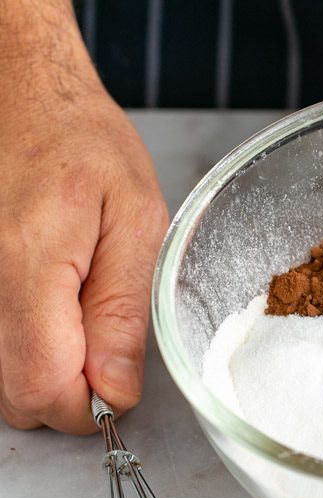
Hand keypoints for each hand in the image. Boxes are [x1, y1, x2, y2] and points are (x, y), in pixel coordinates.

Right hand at [0, 62, 167, 433]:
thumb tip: (115, 392)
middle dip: (66, 390)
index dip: (88, 405)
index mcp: (24, 264)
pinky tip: (39, 300)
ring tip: (68, 302)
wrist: (14, 92)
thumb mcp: (133, 219)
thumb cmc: (79, 141)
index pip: (43, 389)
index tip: (116, 381)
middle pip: (13, 398)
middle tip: (98, 331)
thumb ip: (122, 312)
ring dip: (40, 366)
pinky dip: (15, 343)